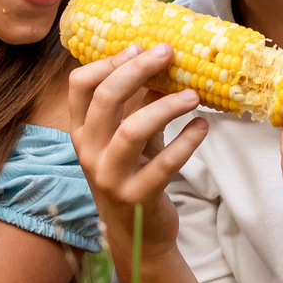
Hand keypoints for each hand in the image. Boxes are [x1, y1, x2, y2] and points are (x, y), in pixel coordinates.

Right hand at [66, 44, 206, 258]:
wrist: (138, 235)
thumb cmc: (134, 175)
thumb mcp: (131, 137)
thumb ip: (140, 104)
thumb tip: (164, 64)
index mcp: (82, 133)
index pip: (80, 86)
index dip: (109, 62)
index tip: (139, 47)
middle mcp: (90, 153)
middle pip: (105, 99)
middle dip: (137, 69)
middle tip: (168, 53)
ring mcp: (110, 177)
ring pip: (132, 130)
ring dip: (166, 106)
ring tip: (194, 95)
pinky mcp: (138, 197)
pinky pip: (164, 164)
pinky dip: (187, 142)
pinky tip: (202, 127)